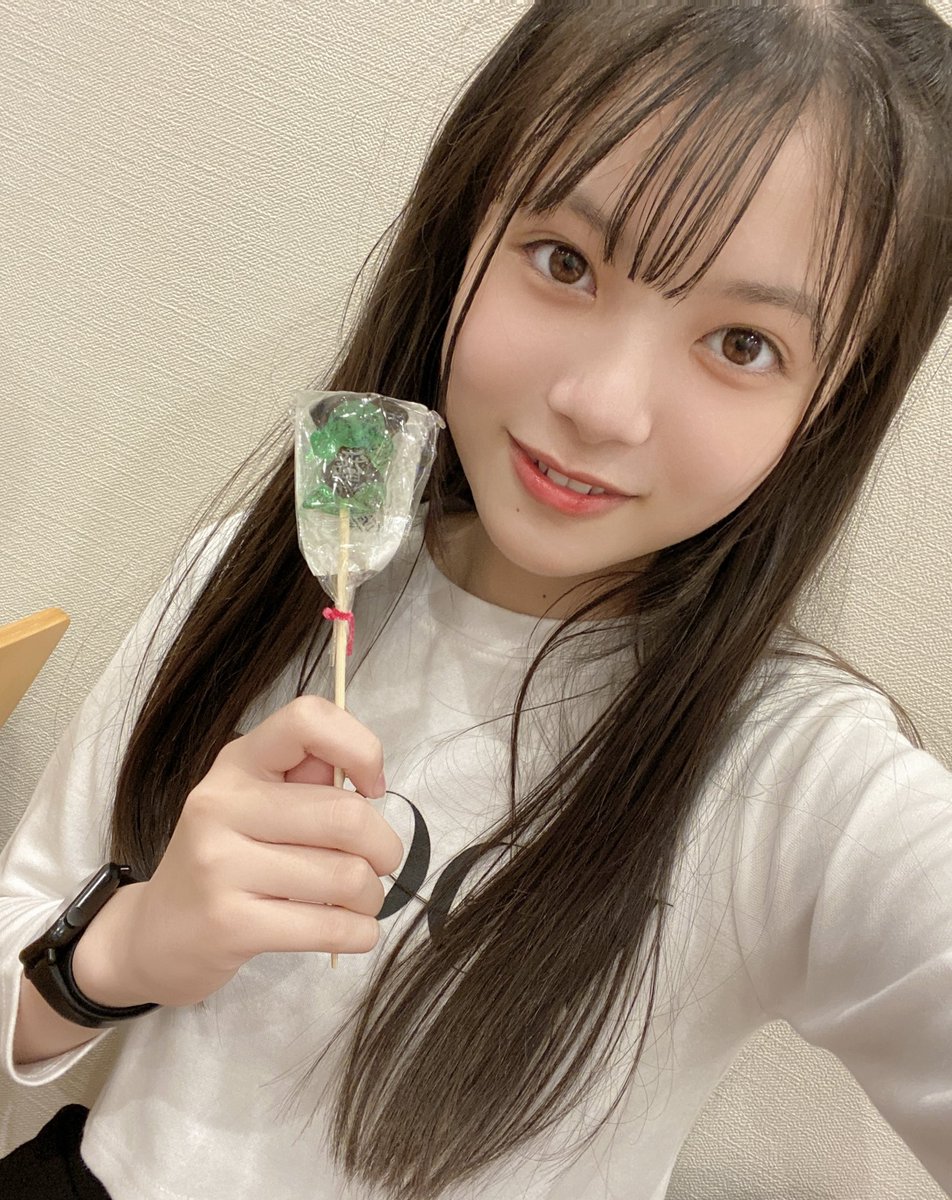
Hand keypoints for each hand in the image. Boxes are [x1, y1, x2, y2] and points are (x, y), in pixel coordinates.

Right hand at [72, 696, 401, 1008]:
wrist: (156, 935)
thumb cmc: (227, 861)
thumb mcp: (255, 805)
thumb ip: (308, 782)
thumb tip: (366, 778)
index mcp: (237, 763)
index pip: (307, 720)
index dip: (360, 748)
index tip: (371, 787)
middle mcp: (221, 805)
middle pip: (345, 815)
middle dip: (384, 847)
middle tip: (380, 863)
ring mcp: (219, 865)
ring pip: (345, 876)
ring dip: (372, 896)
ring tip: (359, 900)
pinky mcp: (229, 924)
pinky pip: (328, 928)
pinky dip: (360, 932)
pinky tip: (354, 930)